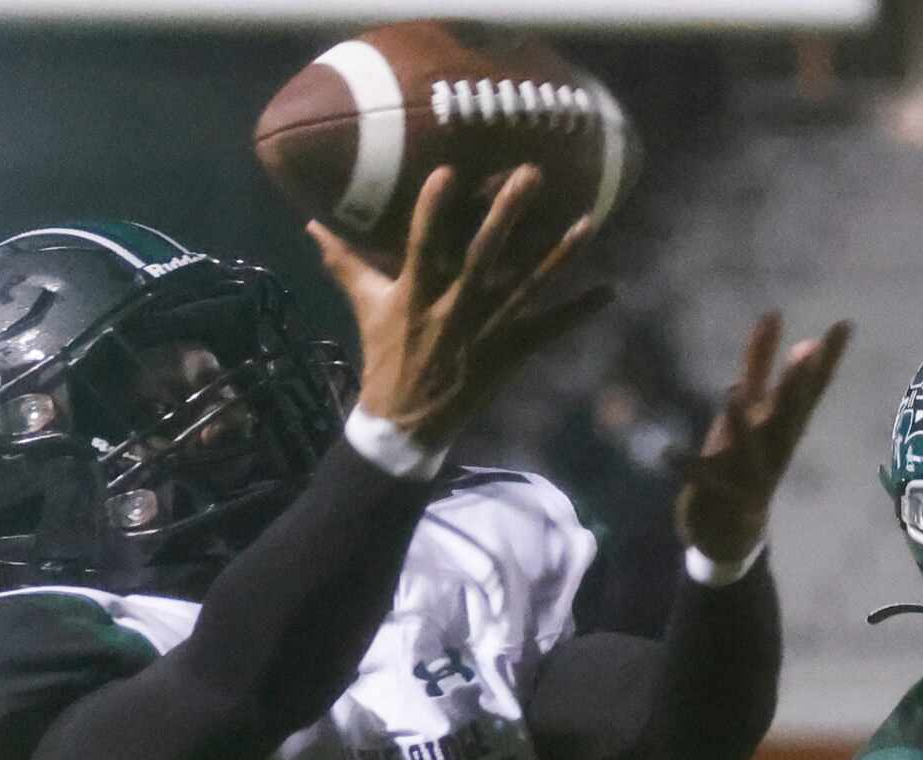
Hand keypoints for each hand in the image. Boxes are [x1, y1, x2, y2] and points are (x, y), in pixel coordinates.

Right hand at [308, 165, 612, 449]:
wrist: (405, 424)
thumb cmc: (385, 356)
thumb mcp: (365, 307)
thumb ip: (344, 262)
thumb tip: (312, 224)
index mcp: (416, 294)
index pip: (422, 244)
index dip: (433, 210)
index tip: (448, 172)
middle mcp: (454, 310)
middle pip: (484, 257)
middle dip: (507, 216)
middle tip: (531, 175)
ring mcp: (486, 333)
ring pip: (527, 287)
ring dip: (559, 255)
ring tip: (587, 221)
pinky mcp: (510, 354)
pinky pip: (550, 330)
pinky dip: (579, 312)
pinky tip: (610, 291)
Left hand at [675, 310, 853, 564]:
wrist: (731, 532)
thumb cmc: (744, 459)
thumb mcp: (753, 411)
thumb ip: (763, 367)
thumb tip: (791, 330)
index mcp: (784, 426)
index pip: (812, 389)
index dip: (828, 358)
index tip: (844, 324)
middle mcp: (774, 447)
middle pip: (788, 414)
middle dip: (795, 384)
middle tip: (806, 349)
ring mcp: (750, 473)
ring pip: (750, 447)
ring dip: (741, 423)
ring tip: (731, 393)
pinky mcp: (719, 492)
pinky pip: (702, 478)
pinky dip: (686, 466)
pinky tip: (666, 453)